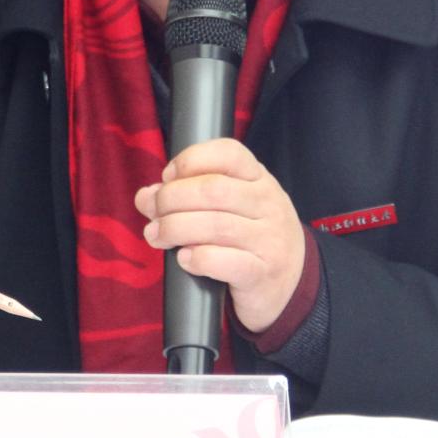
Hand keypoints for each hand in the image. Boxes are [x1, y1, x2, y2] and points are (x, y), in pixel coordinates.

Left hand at [136, 138, 306, 333]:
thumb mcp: (231, 207)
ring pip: (214, 226)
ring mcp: (268, 240)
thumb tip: (146, 196)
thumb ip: (188, 196)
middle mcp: (268, 204)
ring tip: (156, 236)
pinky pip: (221, 261)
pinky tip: (185, 259)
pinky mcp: (261, 273)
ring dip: (174, 229)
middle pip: (212, 190)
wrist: (292, 284)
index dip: (190, 160)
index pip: (229, 154)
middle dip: (171, 199)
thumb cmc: (251, 238)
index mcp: (259, 179)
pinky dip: (195, 258)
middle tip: (154, 212)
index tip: (168, 177)